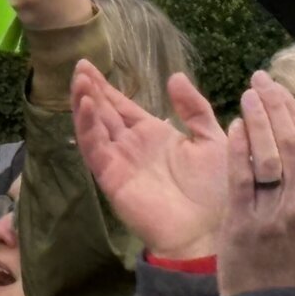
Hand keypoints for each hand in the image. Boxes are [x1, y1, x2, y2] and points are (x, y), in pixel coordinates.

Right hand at [71, 60, 226, 260]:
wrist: (210, 231)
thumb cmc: (216, 190)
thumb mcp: (212, 139)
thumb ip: (194, 109)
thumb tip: (174, 76)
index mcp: (154, 135)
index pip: (123, 106)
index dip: (107, 87)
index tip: (90, 65)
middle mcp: (132, 146)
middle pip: (104, 112)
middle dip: (90, 89)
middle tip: (78, 64)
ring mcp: (120, 161)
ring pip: (95, 127)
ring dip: (85, 102)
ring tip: (78, 79)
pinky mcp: (112, 177)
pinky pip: (95, 148)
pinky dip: (87, 126)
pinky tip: (86, 105)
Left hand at [218, 71, 294, 295]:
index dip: (294, 114)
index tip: (280, 91)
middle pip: (289, 144)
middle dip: (275, 106)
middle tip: (261, 79)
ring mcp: (271, 214)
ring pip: (267, 156)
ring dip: (257, 120)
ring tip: (248, 93)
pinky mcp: (242, 223)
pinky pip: (242, 179)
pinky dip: (239, 151)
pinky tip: (235, 126)